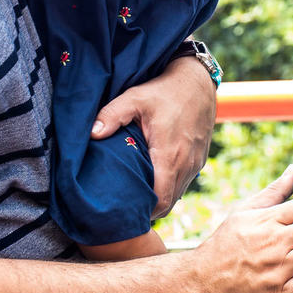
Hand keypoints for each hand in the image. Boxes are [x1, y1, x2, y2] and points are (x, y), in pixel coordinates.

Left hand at [91, 55, 213, 217]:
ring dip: (160, 198)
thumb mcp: (135, 98)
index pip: (160, 200)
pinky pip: (184, 183)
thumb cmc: (165, 90)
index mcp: (170, 155)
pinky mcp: (199, 159)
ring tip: (137, 195)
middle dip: (149, 209)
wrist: (198, 81)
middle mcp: (186, 164)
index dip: (144, 211)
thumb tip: (92, 133)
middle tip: (125, 206)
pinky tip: (153, 179)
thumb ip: (112, 115)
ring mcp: (196, 163)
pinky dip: (170, 187)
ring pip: (177, 194)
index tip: (124, 210)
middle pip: (168, 203)